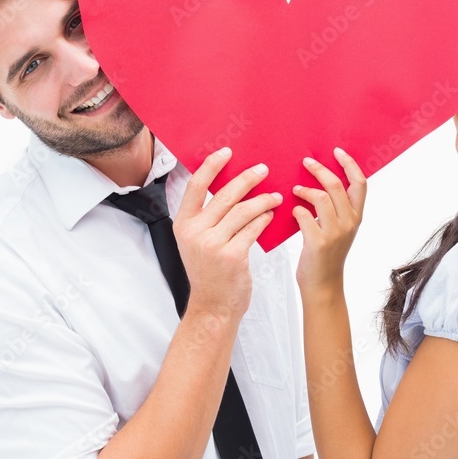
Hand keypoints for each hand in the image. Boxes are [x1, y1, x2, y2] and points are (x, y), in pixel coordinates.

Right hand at [173, 148, 280, 320]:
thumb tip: (231, 185)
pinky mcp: (232, 257)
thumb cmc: (209, 272)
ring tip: (274, 195)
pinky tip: (271, 214)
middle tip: (263, 169)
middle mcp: (195, 232)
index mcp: (183, 224)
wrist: (213, 306)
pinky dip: (264, 218)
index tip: (228, 152)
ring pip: (242, 211)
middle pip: (224, 195)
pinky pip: (253, 229)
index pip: (195, 185)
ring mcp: (212, 245)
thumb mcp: (198, 241)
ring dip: (262, 199)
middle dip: (247, 178)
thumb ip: (208, 216)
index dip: (212, 165)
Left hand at [292, 147, 366, 294]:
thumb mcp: (340, 229)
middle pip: (336, 185)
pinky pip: (304, 216)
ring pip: (320, 197)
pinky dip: (297, 210)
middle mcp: (349, 222)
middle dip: (319, 169)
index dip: (349, 164)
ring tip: (295, 189)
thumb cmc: (327, 255)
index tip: (337, 151)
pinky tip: (293, 211)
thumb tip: (322, 181)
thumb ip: (335, 208)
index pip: (360, 183)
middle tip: (306, 162)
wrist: (324, 285)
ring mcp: (335, 233)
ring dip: (305, 189)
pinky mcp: (318, 243)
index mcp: (356, 216)